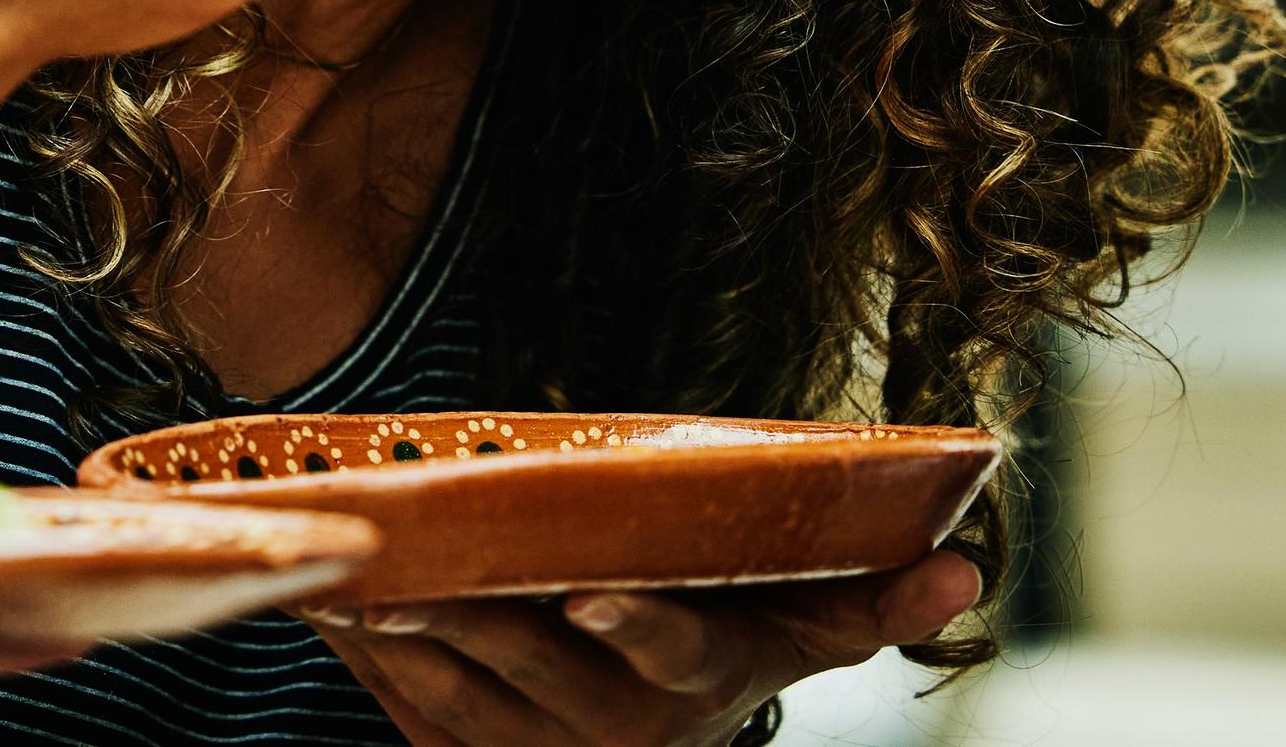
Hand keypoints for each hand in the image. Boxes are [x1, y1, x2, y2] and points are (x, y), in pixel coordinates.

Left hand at [303, 554, 981, 746]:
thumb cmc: (713, 658)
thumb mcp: (787, 635)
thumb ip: (866, 605)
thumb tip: (968, 565)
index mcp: (683, 684)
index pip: (662, 654)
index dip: (628, 631)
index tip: (590, 598)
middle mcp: (603, 731)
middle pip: (525, 664)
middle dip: (464, 613)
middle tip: (411, 559)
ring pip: (443, 681)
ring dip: (389, 622)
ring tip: (344, 555)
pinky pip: (387, 695)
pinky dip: (352, 643)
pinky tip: (317, 587)